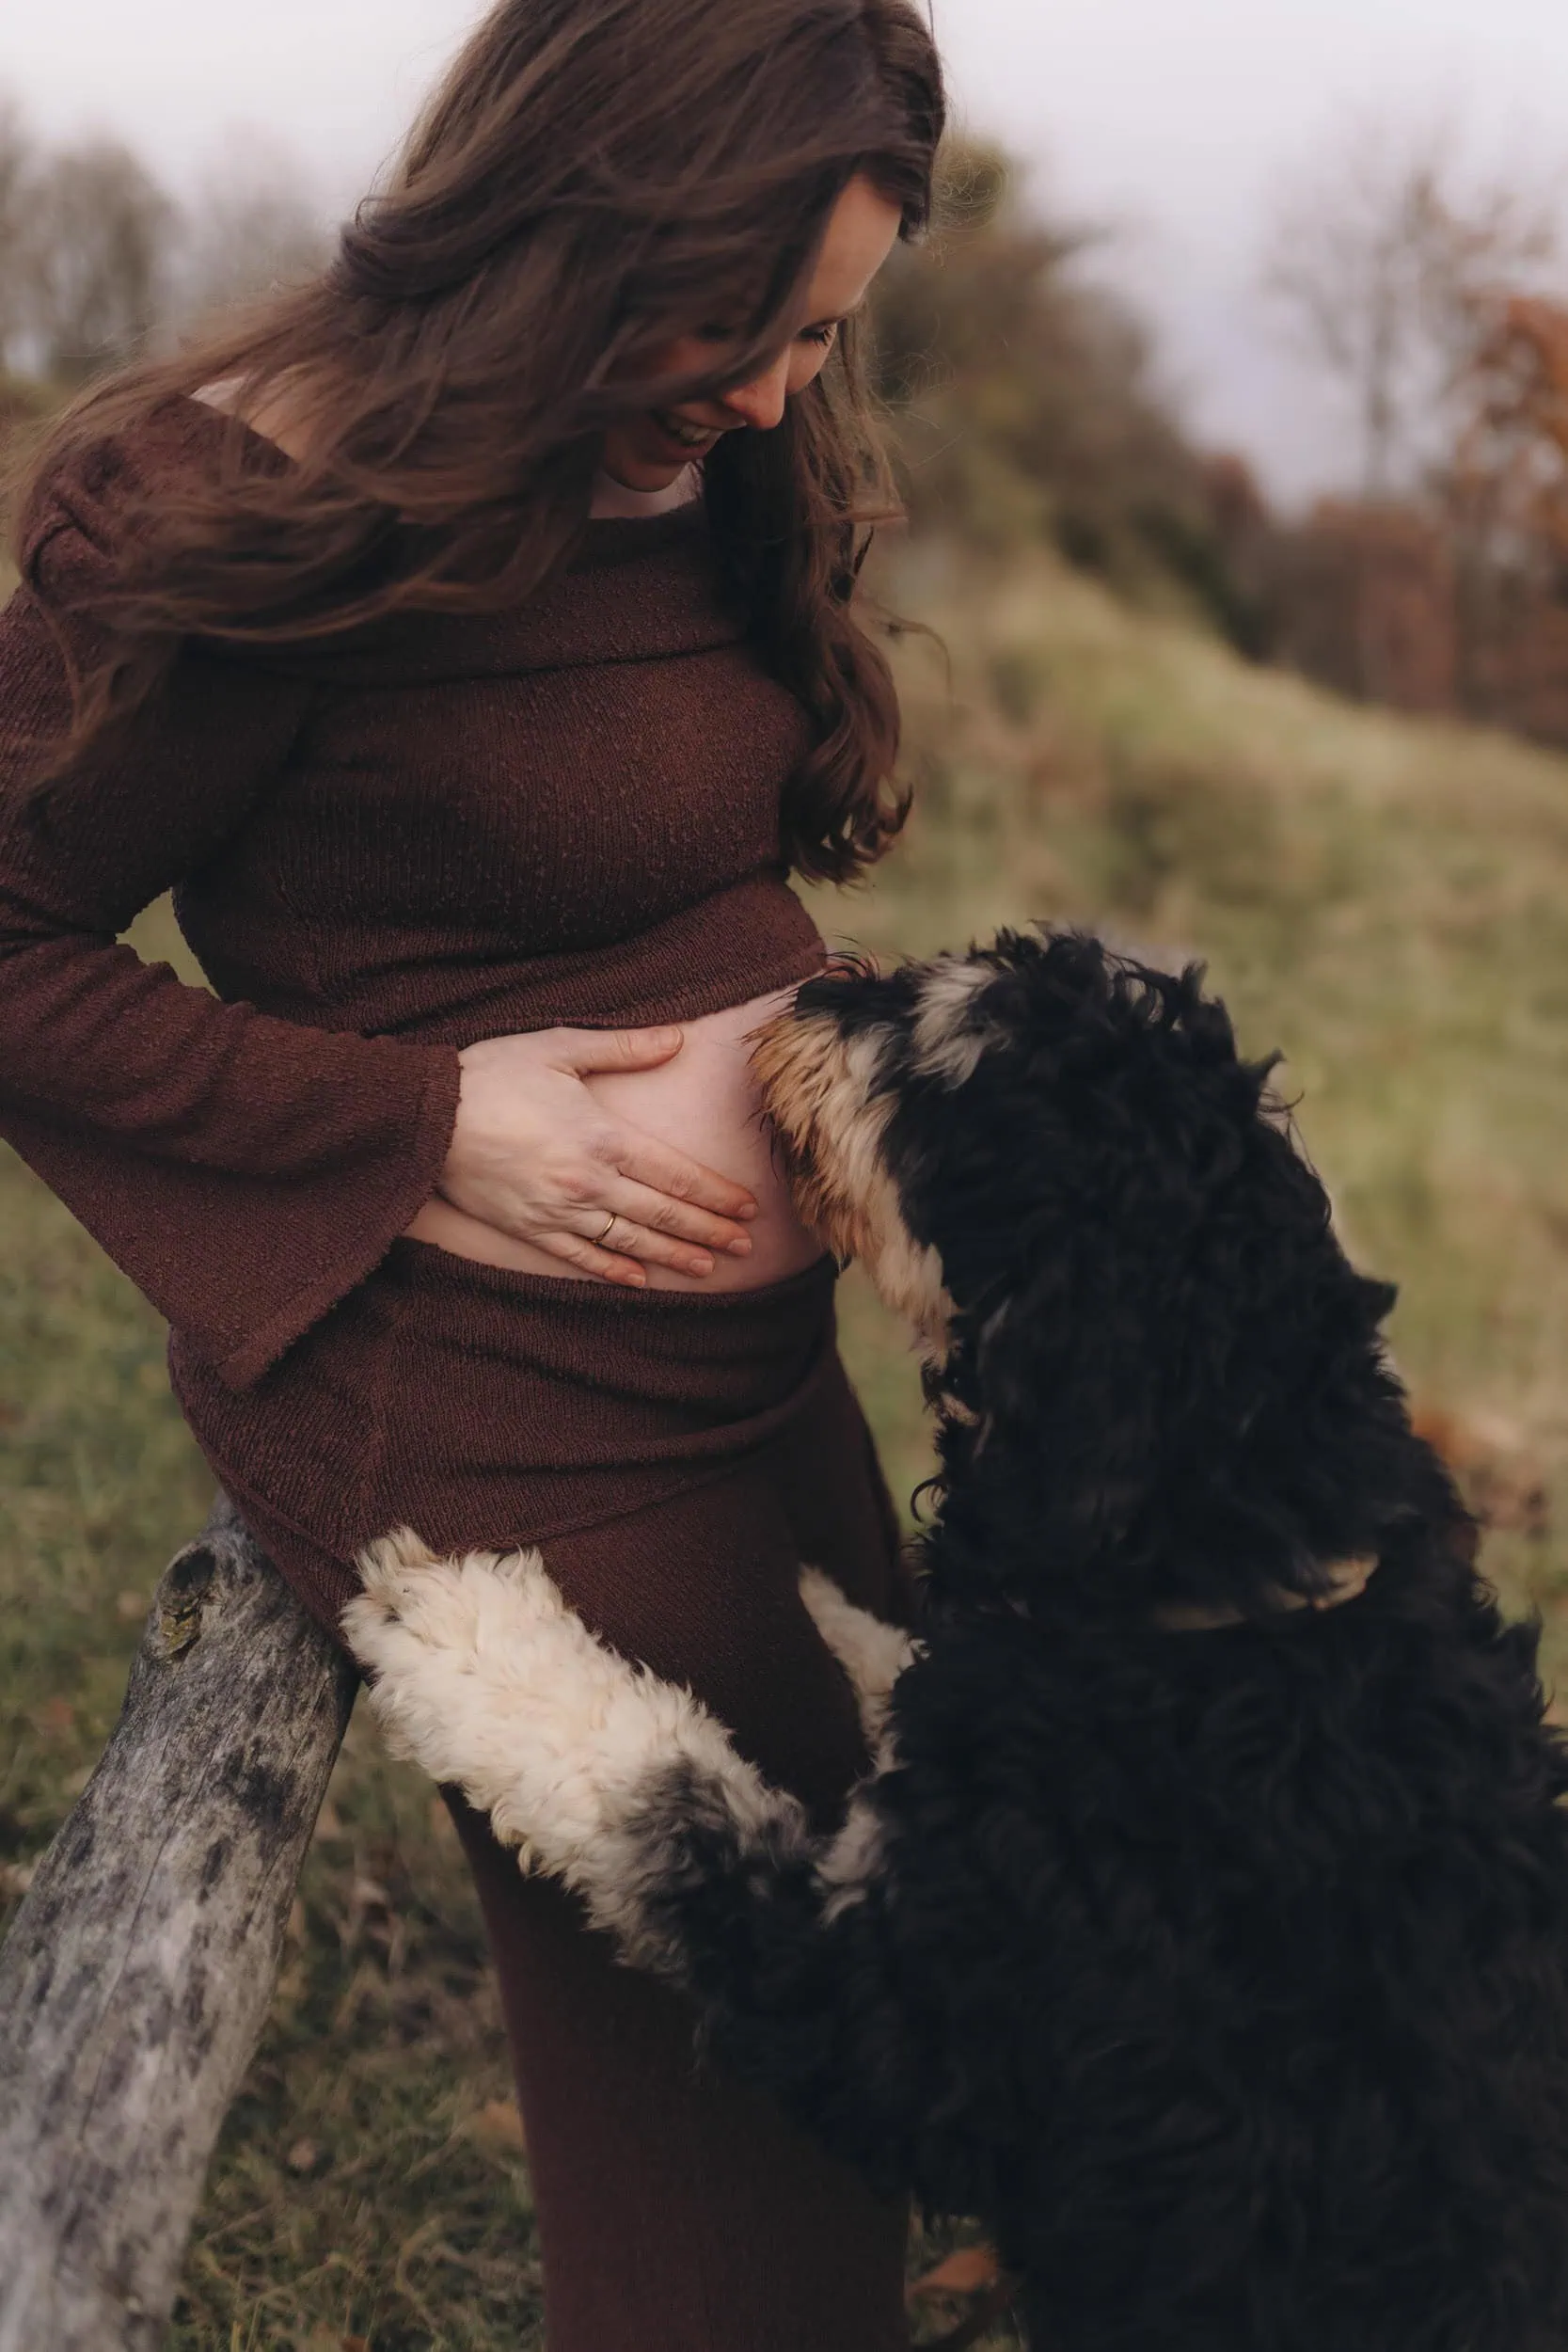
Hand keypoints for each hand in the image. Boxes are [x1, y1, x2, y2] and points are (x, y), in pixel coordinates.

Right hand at [429, 1026, 756, 1286]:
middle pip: (661, 1213)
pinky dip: (613, 1270)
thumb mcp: (559, 1048)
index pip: (674, 1174)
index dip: (715, 1194)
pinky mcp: (529, 1228)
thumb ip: (623, 1048)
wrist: (426, 1118)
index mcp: (602, 1136)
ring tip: (707, 1267)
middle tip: (745, 1245)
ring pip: (629, 1241)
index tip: (747, 1206)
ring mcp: (558, 1211)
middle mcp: (587, 1181)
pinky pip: (580, 1256)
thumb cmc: (492, 1074)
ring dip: (672, 1255)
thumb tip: (677, 1039)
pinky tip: (640, 1280)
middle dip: (708, 1230)